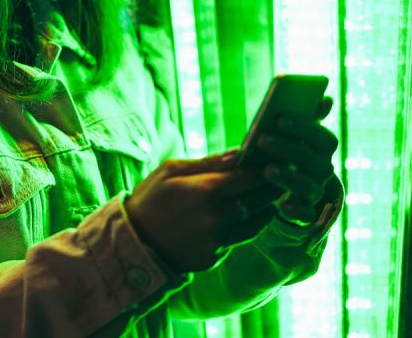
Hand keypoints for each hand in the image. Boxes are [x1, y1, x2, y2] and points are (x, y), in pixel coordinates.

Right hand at [125, 150, 283, 272]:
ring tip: (266, 201)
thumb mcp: (171, 170)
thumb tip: (239, 153)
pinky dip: (241, 230)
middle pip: (259, 202)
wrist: (131, 242)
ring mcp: (216, 242)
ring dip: (263, 212)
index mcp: (206, 191)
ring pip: (254, 225)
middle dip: (271, 190)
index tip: (276, 162)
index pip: (251, 178)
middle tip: (279, 180)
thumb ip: (208, 163)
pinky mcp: (213, 258)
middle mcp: (216, 218)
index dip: (266, 170)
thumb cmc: (150, 198)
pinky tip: (240, 220)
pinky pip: (236, 242)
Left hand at [258, 97, 339, 226]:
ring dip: (288, 177)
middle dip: (288, 149)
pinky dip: (296, 210)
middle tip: (262, 139)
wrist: (290, 186)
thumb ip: (304, 116)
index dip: (304, 127)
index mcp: (322, 149)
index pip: (323, 138)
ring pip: (309, 186)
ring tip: (267, 169)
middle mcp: (323, 170)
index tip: (280, 118)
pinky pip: (306, 214)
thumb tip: (327, 99)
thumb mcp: (291, 133)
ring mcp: (315, 192)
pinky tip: (282, 205)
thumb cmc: (286, 150)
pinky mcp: (305, 212)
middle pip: (314, 161)